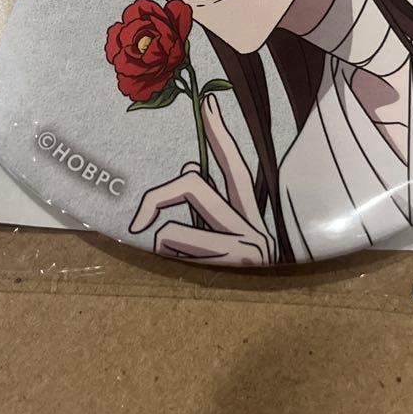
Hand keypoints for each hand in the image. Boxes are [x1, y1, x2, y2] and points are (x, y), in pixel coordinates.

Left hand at [128, 93, 276, 265]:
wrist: (274, 314)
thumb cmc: (238, 265)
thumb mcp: (225, 230)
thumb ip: (208, 200)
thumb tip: (190, 163)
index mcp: (247, 209)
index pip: (232, 163)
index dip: (218, 131)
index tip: (207, 99)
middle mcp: (249, 221)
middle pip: (192, 185)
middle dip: (158, 197)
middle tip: (138, 220)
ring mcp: (242, 244)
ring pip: (174, 230)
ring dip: (167, 246)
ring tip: (182, 262)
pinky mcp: (233, 267)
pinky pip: (179, 253)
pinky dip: (174, 261)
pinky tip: (193, 271)